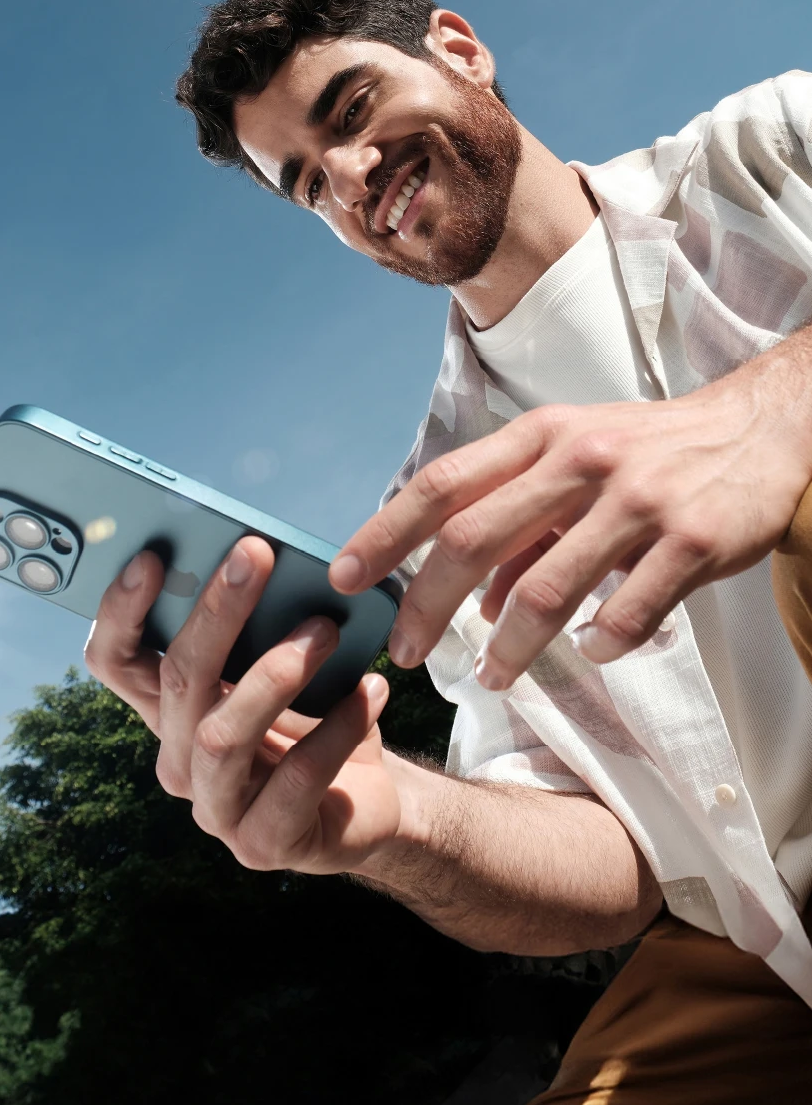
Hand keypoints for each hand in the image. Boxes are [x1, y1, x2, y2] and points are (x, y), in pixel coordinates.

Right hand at [84, 538, 400, 872]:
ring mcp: (216, 809)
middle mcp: (180, 761)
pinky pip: (296, 779)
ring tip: (325, 629)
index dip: (121, 613)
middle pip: (177, 682)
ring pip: (221, 736)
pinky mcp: (265, 843)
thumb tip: (264, 559)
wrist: (373, 802)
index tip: (152, 557)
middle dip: (215, 613)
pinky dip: (337, 729)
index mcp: (172, 714)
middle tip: (256, 557)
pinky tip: (371, 691)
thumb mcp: (287, 668)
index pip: (116, 662)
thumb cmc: (322, 721)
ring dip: (274, 675)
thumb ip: (262, 629)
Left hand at [329, 357, 811, 686]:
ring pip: (546, 590)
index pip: (443, 484)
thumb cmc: (651, 450)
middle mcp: (580, 460)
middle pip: (473, 539)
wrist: (759, 428)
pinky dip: (603, 642)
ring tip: (492, 676)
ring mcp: (637, 500)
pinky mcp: (691, 540)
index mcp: (542, 436)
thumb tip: (476, 605)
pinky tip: (597, 650)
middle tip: (404, 652)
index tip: (344, 579)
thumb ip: (521, 524)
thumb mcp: (576, 462)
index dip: (385, 533)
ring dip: (508, 647)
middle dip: (426, 604)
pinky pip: (630, 612)